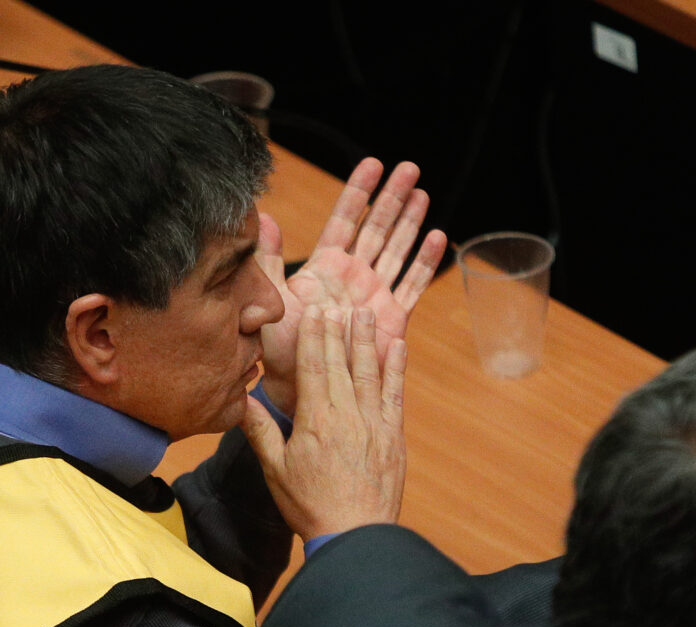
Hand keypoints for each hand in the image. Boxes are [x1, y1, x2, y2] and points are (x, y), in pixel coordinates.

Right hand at [241, 306, 406, 541]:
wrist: (356, 537)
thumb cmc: (310, 506)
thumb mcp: (276, 469)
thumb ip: (261, 431)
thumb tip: (240, 400)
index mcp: (316, 420)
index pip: (313, 367)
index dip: (313, 336)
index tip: (314, 312)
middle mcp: (348, 415)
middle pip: (340, 362)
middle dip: (336, 330)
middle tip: (335, 303)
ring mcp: (374, 424)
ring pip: (370, 372)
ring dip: (367, 340)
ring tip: (365, 314)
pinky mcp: (394, 437)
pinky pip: (396, 394)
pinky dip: (396, 368)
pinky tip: (398, 347)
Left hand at [258, 157, 446, 415]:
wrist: (296, 386)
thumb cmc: (277, 346)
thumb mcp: (268, 295)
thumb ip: (268, 258)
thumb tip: (262, 216)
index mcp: (324, 267)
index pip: (345, 220)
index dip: (358, 192)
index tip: (373, 164)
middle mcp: (352, 276)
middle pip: (377, 228)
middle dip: (392, 198)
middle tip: (409, 168)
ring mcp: (373, 295)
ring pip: (397, 250)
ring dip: (411, 222)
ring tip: (423, 192)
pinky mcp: (391, 318)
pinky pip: (412, 286)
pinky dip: (426, 263)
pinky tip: (439, 237)